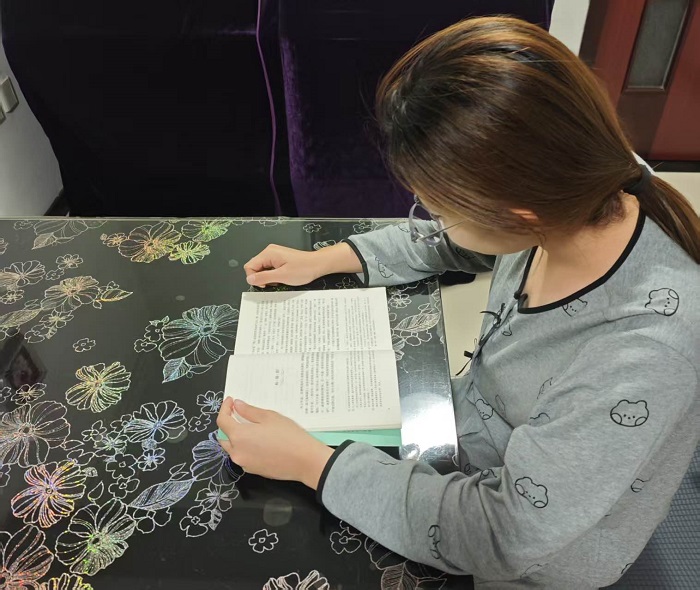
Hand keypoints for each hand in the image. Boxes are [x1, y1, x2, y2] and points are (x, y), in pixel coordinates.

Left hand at [216, 398, 333, 488]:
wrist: (304, 461)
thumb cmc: (289, 435)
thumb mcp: (269, 417)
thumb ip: (249, 411)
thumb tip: (236, 405)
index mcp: (239, 436)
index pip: (222, 421)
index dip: (225, 408)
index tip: (231, 401)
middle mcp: (237, 452)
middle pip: (224, 436)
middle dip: (228, 424)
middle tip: (238, 414)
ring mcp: (244, 464)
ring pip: (232, 448)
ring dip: (236, 437)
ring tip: (250, 428)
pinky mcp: (253, 471)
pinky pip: (243, 456)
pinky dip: (245, 447)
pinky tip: (259, 441)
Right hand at [244, 244, 324, 286]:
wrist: (317, 264)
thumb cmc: (303, 269)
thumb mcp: (282, 276)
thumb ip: (263, 277)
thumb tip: (249, 279)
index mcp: (268, 253)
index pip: (249, 266)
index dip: (255, 278)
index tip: (265, 284)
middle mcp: (269, 252)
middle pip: (255, 267)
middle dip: (262, 278)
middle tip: (275, 282)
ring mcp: (274, 255)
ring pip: (263, 269)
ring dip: (269, 277)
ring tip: (281, 279)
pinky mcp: (279, 258)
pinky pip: (270, 268)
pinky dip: (274, 275)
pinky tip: (283, 277)